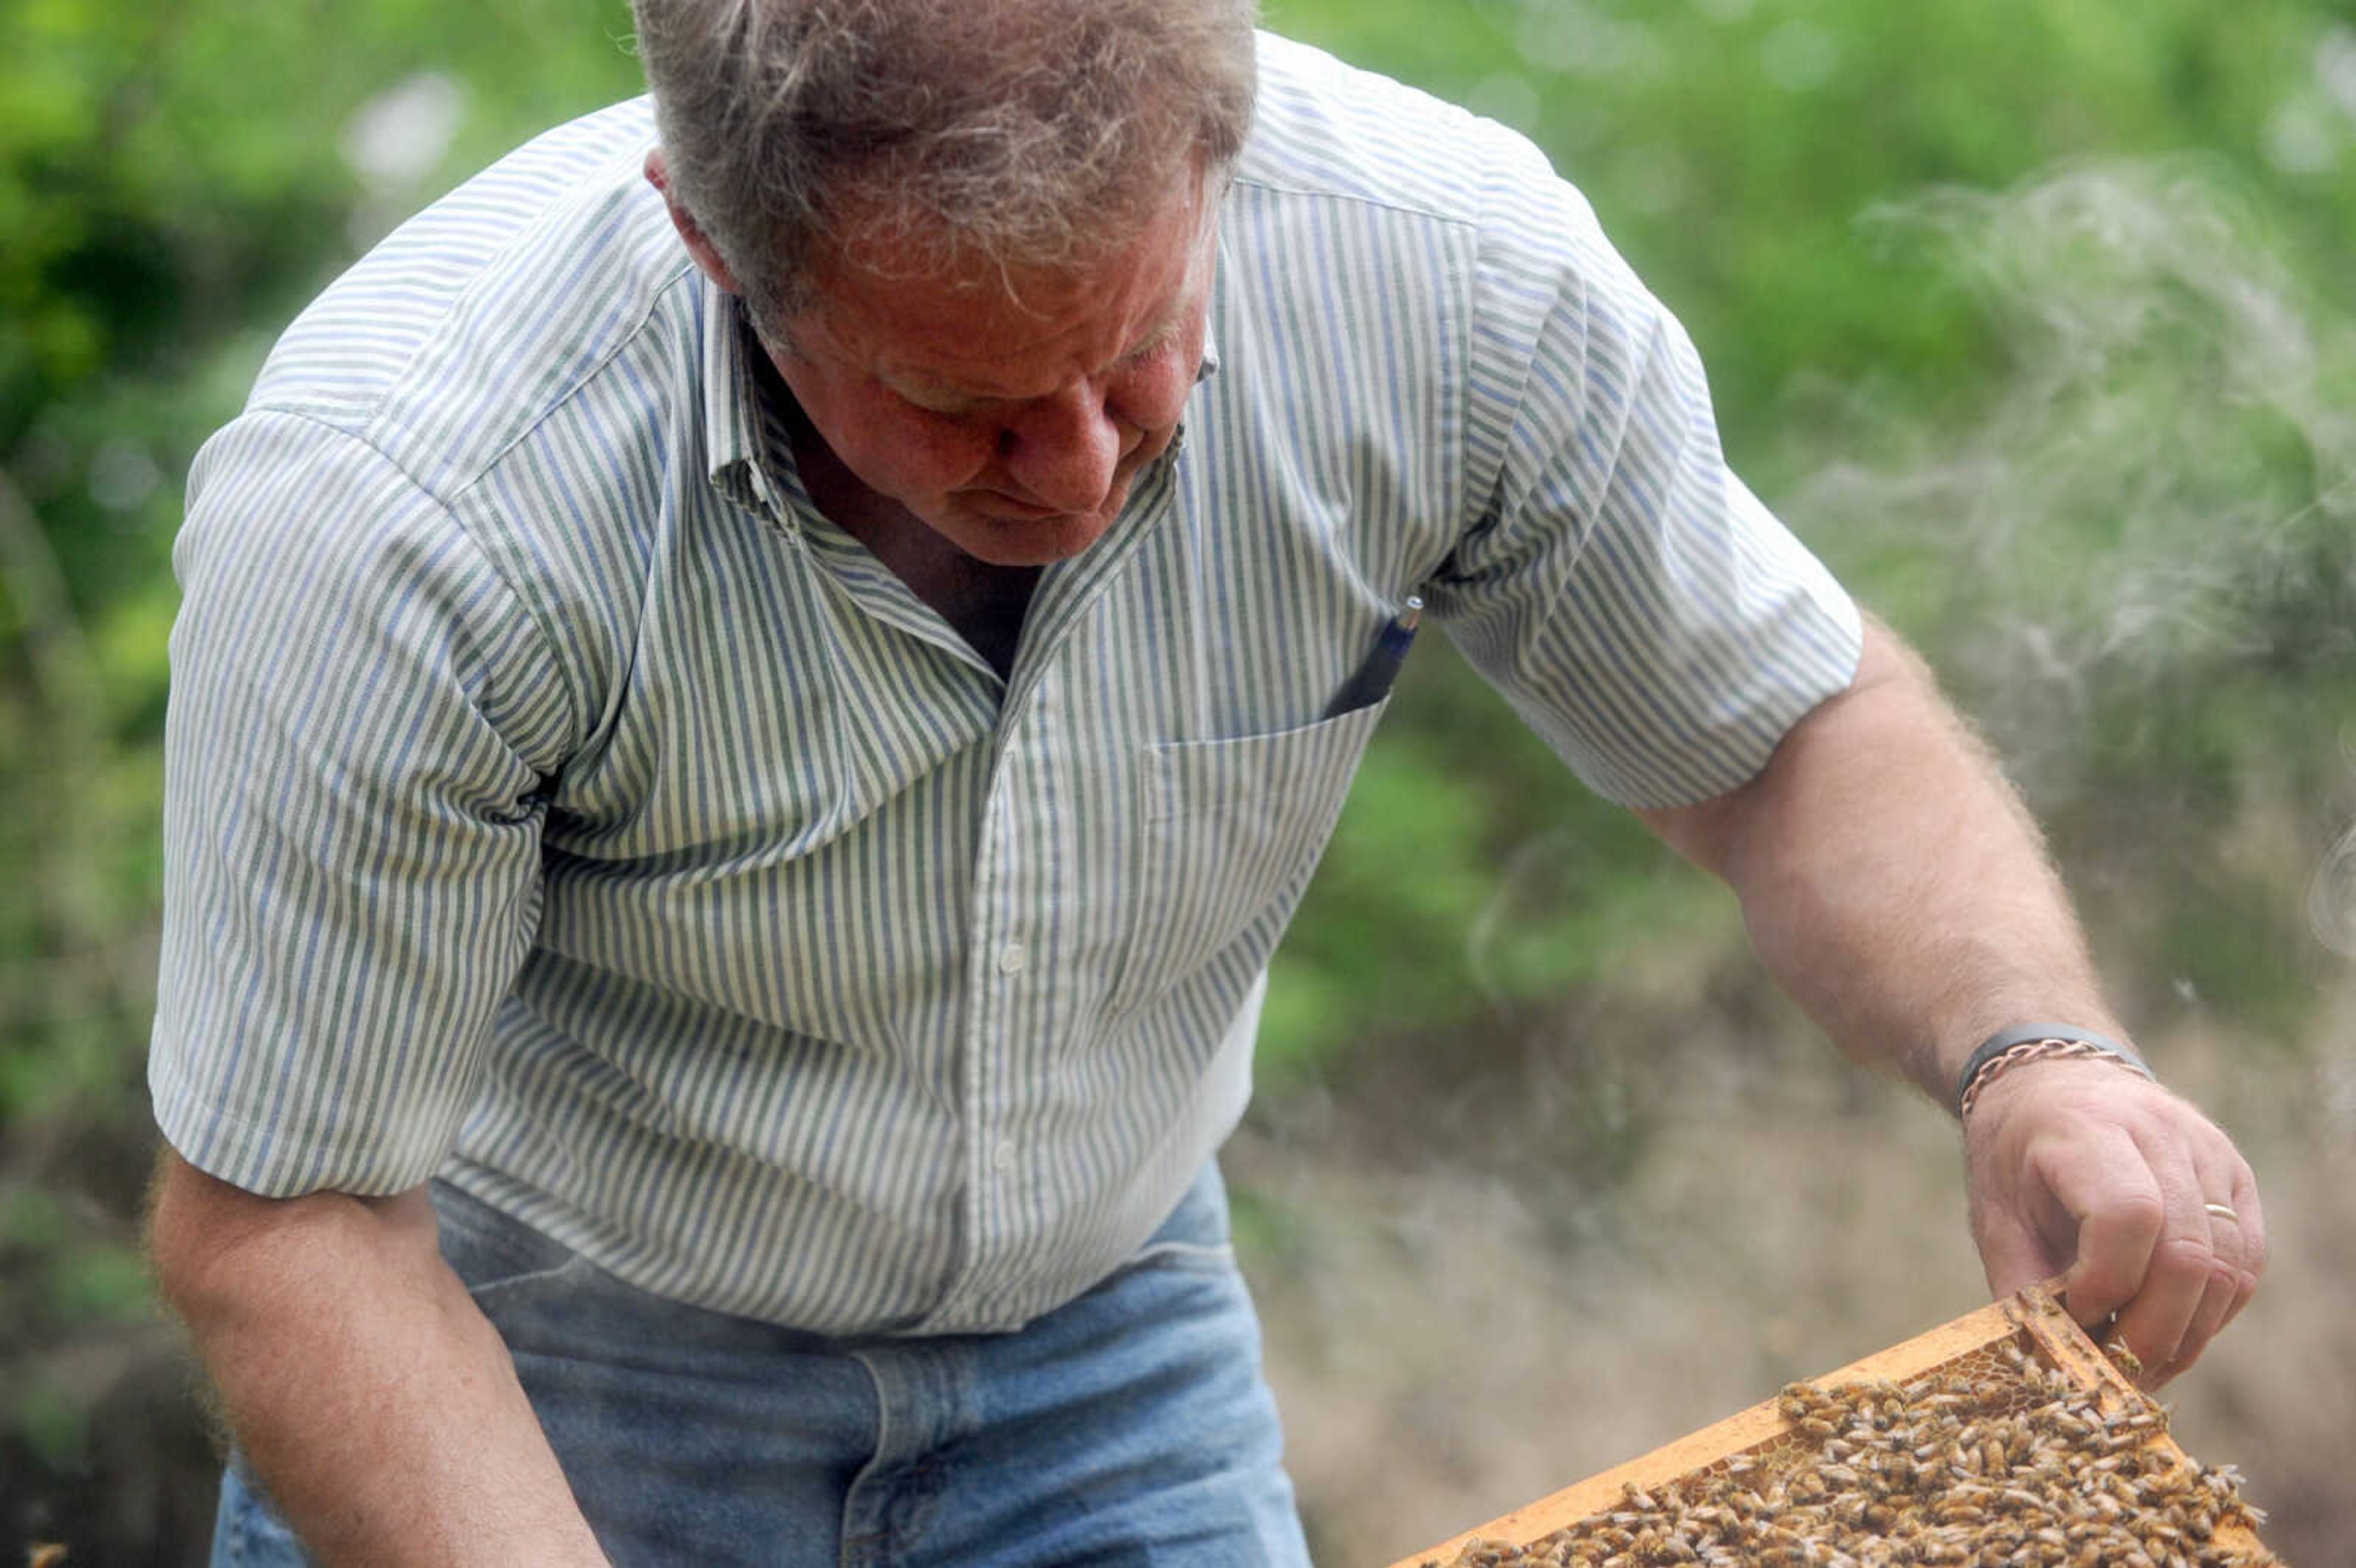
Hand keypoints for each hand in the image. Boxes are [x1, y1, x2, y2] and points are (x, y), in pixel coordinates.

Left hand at [1962, 1057, 2263, 1387]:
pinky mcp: (2237, 1174)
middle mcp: (2161, 1131)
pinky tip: (2169, 1330)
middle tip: (2112, 1371)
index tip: (2072, 1316)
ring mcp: (2209, 1150)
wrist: (2052, 1083)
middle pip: (2189, 1253)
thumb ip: (2022, 1289)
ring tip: (2137, 1363)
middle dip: (2151, 1331)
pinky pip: (2246, 1261)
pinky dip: (2212, 1311)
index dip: (2106, 1284)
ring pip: (2228, 1268)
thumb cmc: (2015, 1155)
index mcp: (2087, 1128)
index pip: (2129, 1215)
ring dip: (2186, 1334)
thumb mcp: (1994, 1213)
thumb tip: (2055, 1368)